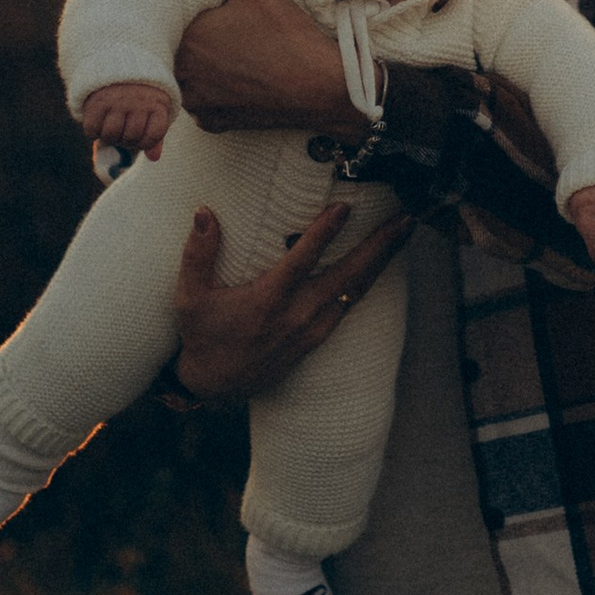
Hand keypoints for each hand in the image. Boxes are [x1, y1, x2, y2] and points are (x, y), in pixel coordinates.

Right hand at [78, 80, 175, 155]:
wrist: (118, 62)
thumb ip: (155, 135)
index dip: (144, 142)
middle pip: (130, 138)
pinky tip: (97, 121)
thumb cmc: (140, 95)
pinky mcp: (96, 101)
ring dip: (109, 137)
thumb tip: (153, 158)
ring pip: (110, 136)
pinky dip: (92, 131)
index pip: (152, 137)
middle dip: (125, 139)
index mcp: (157, 103)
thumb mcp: (153, 110)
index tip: (140, 134)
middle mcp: (137, 102)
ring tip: (111, 126)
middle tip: (122, 128)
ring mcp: (116, 101)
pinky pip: (92, 130)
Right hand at [167, 194, 409, 402]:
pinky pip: (349, 306)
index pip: (302, 260)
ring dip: (382, 261)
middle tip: (405, 218)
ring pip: (355, 291)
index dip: (324, 233)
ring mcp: (311, 329)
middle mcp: (297, 315)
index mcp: (268, 301)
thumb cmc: (202, 336)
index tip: (345, 207)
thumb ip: (198, 253)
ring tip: (404, 233)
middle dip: (379, 246)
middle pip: (347, 275)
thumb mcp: (189, 297)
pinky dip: (367, 282)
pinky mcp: (317, 338)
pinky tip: (380, 265)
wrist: (214, 387)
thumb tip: (204, 211)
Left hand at [171, 0, 357, 131]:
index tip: (179, 6)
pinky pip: (196, 105)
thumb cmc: (287, 31)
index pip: (156, 25)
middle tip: (197, 27)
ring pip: (177, 82)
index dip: (165, 15)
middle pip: (164, 54)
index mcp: (186, 39)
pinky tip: (225, 77)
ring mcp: (197, 104)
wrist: (321, 87)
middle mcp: (183, 75)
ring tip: (209, 52)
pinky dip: (204, 92)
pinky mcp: (212, 123)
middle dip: (174, 41)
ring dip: (186, 69)